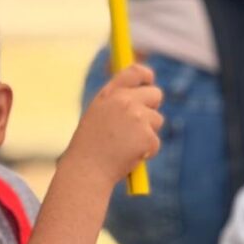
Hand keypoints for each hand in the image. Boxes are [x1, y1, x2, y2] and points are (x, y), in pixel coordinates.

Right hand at [62, 64, 162, 187]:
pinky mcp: (147, 136)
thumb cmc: (88, 148)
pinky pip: (155, 142)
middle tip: (140, 124)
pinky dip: (146, 151)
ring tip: (124, 146)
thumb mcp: (96, 118)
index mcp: (108, 94)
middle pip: (155, 94)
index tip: (149, 80)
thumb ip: (116, 105)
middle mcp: (124, 101)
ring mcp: (137, 118)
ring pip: (157, 120)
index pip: (134, 72)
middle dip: (152, 108)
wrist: (86, 171)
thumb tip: (140, 98)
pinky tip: (128, 157)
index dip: (145, 75)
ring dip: (147, 133)